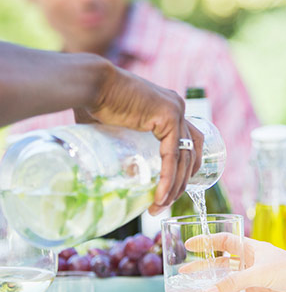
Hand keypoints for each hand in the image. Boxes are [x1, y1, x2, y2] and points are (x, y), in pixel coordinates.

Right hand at [74, 64, 202, 213]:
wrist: (88, 84)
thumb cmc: (93, 103)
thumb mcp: (117, 129)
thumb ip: (124, 146)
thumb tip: (116, 172)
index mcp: (168, 110)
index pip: (188, 143)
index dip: (184, 168)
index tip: (172, 189)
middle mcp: (177, 108)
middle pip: (191, 152)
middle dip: (181, 182)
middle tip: (164, 203)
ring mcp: (176, 111)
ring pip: (184, 157)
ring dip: (175, 186)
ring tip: (159, 207)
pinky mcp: (169, 116)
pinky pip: (173, 155)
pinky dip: (168, 177)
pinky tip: (160, 196)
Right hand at [185, 234, 285, 291]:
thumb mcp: (260, 272)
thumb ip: (233, 283)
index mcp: (253, 251)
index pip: (226, 242)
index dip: (208, 241)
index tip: (190, 244)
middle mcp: (254, 268)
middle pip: (224, 268)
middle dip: (205, 270)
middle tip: (184, 275)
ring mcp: (260, 287)